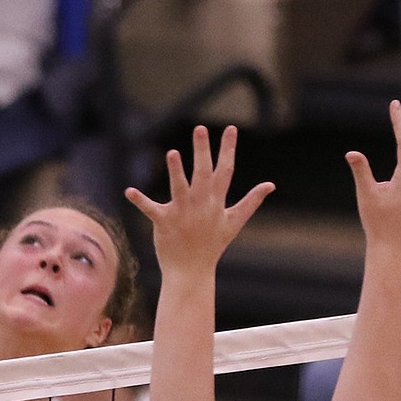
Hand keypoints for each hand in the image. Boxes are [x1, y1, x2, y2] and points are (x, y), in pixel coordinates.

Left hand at [126, 126, 273, 274]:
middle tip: (200, 128)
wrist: (192, 272)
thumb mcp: (235, 222)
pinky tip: (129, 191)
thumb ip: (251, 201)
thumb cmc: (212, 245)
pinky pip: (151, 209)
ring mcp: (183, 213)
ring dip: (176, 171)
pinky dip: (140, 201)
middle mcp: (201, 204)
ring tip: (173, 153)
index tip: (231, 128)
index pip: (225, 171)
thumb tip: (271, 185)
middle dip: (203, 151)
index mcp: (217, 202)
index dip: (228, 149)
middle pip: (203, 173)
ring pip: (180, 188)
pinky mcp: (165, 222)